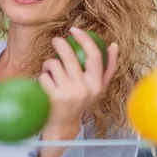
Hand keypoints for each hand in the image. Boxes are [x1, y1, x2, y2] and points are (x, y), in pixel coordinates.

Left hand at [37, 27, 118, 156]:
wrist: (63, 126)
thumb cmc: (80, 102)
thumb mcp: (97, 89)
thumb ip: (108, 68)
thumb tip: (113, 45)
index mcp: (97, 85)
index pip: (94, 56)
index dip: (85, 39)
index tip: (75, 30)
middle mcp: (85, 89)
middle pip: (69, 56)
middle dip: (60, 44)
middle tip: (56, 41)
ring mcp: (69, 93)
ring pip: (53, 64)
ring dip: (49, 64)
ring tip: (50, 71)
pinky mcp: (53, 97)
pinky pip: (44, 75)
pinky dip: (42, 77)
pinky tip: (45, 84)